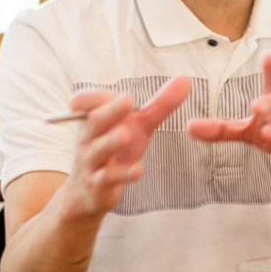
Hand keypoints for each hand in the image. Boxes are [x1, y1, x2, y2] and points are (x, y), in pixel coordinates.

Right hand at [62, 75, 190, 219]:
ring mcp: (91, 162)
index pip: (85, 101)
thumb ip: (160, 104)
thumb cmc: (115, 151)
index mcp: (94, 118)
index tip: (120, 94)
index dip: (97, 96)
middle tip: (127, 100)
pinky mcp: (97, 184)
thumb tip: (185, 79)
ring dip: (110, 142)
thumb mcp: (139, 126)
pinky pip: (107, 178)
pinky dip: (122, 174)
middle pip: (93, 121)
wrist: (89, 193)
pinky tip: (138, 171)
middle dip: (109, 111)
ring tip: (124, 135)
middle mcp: (88, 138)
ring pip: (97, 150)